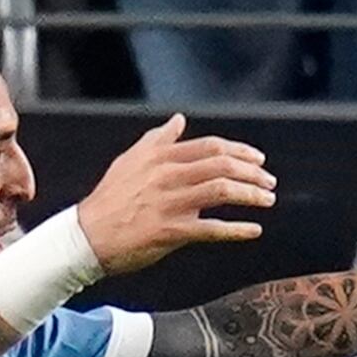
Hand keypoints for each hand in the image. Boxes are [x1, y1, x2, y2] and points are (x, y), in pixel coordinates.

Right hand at [73, 113, 276, 276]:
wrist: (87, 236)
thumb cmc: (109, 199)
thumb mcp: (130, 161)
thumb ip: (157, 140)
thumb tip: (179, 120)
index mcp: (160, 156)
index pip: (211, 147)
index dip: (240, 152)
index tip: (259, 160)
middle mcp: (167, 175)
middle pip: (222, 165)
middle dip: (252, 173)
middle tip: (269, 183)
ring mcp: (170, 203)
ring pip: (221, 191)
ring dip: (251, 195)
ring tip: (268, 201)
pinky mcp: (171, 231)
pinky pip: (212, 228)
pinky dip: (237, 230)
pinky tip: (253, 230)